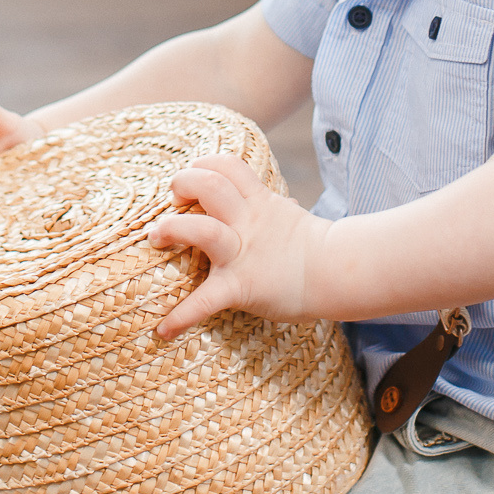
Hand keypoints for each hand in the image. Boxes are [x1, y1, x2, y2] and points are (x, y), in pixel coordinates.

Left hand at [146, 154, 327, 339]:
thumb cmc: (315, 250)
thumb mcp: (291, 219)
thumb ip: (275, 210)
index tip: (193, 178)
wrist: (337, 274)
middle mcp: (247, 222)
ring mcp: (242, 254)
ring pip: (201, 229)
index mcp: (259, 203)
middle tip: (174, 200)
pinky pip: (206, 301)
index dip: (204, 164)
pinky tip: (164, 329)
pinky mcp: (240, 287)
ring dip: (172, 228)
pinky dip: (182, 315)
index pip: (228, 166)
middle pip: (210, 185)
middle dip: (184, 183)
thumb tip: (283, 205)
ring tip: (156, 237)